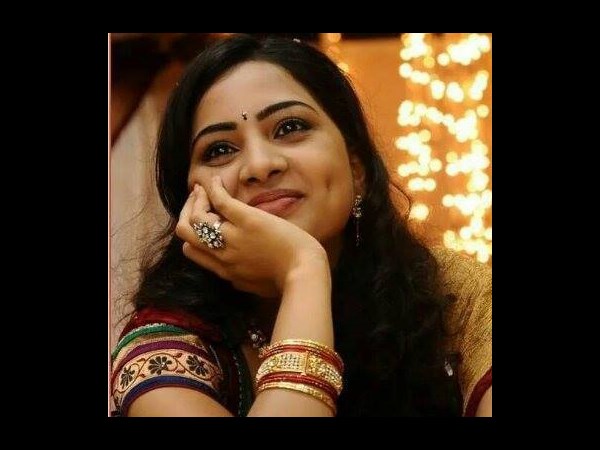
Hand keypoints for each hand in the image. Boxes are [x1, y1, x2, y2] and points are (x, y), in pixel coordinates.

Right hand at [176, 176, 327, 297]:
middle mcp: (222, 255)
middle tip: (197, 201)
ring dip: (196, 200)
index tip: (200, 221)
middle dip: (186, 213)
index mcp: (224, 270)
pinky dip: (214, 188)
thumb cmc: (287, 281)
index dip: (191, 233)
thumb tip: (232, 277)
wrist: (304, 273)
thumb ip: (240, 279)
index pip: (191, 250)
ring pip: (196, 217)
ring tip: (204, 190)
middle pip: (185, 233)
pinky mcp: (248, 221)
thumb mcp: (255, 286)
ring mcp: (233, 238)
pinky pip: (220, 201)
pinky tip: (217, 180)